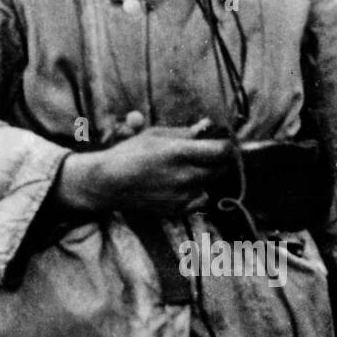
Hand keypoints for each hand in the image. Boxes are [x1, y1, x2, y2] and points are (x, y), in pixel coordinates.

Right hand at [54, 120, 232, 215]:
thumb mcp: (156, 135)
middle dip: (220, 160)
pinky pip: (199, 201)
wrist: (108, 184)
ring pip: (210, 185)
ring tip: (190, 170)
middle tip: (210, 153)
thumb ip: (185, 132)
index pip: (223, 151)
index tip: (225, 142)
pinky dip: (197, 194)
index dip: (228, 145)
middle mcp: (185, 176)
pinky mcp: (177, 210)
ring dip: (206, 177)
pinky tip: (183, 186)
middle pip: (221, 169)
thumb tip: (206, 126)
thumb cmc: (129, 154)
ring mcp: (182, 196)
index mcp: (180, 152)